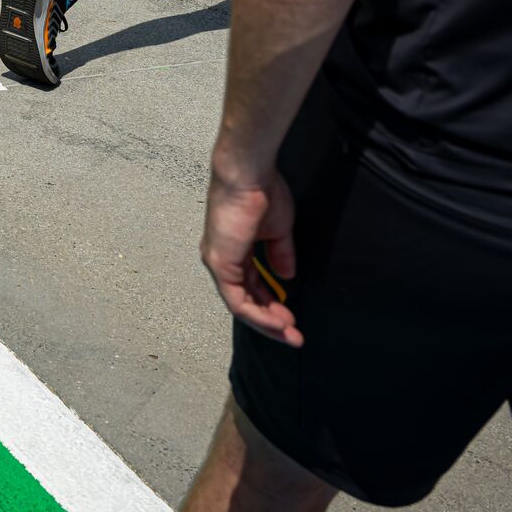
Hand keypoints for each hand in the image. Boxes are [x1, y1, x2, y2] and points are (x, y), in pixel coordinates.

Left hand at [201, 161, 300, 346]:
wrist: (249, 175)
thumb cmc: (262, 192)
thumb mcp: (278, 230)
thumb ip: (280, 254)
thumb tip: (286, 277)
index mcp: (234, 249)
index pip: (250, 286)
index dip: (271, 305)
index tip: (291, 319)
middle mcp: (222, 258)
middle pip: (245, 300)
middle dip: (271, 321)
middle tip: (293, 336)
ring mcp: (218, 262)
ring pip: (240, 305)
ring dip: (267, 324)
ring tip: (290, 335)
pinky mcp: (219, 264)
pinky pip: (238, 300)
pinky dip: (259, 315)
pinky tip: (278, 324)